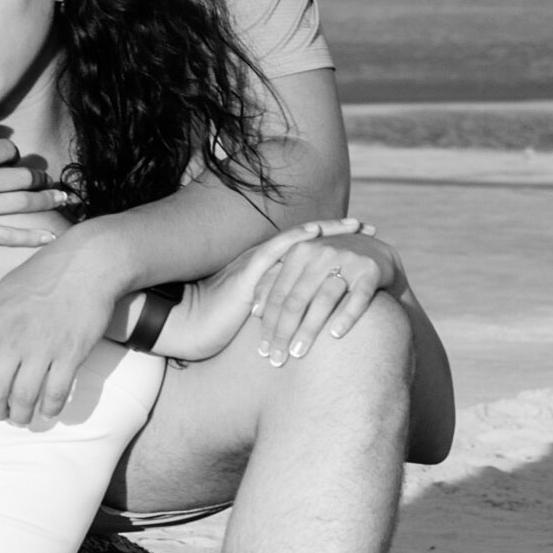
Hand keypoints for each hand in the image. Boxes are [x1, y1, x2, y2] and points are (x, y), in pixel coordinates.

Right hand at [0, 106, 67, 249]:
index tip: (8, 155)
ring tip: (64, 199)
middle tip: (48, 180)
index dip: (10, 151)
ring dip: (47, 200)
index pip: (5, 150)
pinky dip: (32, 236)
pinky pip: (7, 236)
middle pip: (20, 178)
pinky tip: (51, 236)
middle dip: (37, 177)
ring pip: (22, 204)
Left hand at [0, 231, 118, 425]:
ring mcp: (43, 347)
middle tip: (3, 413)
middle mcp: (13, 338)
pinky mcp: (71, 353)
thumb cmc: (41, 276)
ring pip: (24, 397)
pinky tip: (49, 410)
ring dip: (22, 415)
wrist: (85, 263)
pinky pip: (56, 392)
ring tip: (24, 417)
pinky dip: (50, 408)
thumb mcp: (1, 296)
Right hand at [161, 218, 405, 367]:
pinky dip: (295, 240)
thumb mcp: (253, 317)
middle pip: (308, 241)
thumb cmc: (215, 326)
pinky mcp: (246, 274)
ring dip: (326, 231)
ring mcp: (254, 265)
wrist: (185, 327)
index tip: (359, 238)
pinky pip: (274, 251)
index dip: (332, 243)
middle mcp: (263, 262)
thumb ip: (275, 311)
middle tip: (368, 226)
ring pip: (297, 241)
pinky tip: (315, 233)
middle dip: (339, 232)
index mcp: (266, 270)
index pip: (305, 251)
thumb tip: (299, 319)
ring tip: (355, 225)